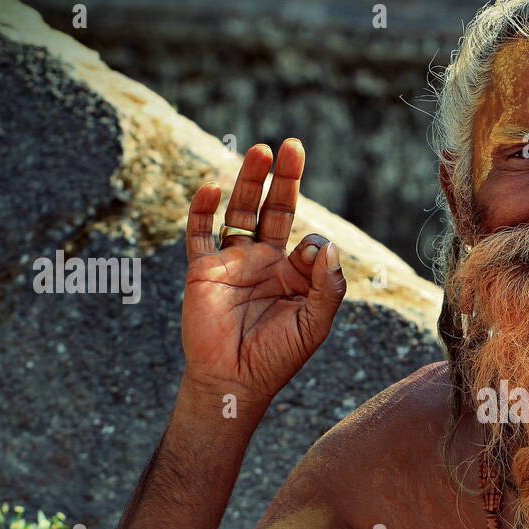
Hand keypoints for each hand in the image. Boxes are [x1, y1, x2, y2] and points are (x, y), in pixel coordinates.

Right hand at [181, 138, 346, 402]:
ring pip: (240, 211)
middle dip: (283, 179)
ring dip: (249, 181)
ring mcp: (233, 262)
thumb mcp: (315, 323)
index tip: (307, 260)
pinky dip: (203, 210)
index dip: (312, 246)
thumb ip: (327, 285)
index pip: (306, 240)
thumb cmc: (278, 357)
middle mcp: (263, 261)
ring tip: (261, 151)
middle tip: (292, 146)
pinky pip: (201, 233)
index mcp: (293, 274)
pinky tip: (212, 187)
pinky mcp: (203, 269)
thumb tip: (323, 242)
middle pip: (274, 209)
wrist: (234, 381)